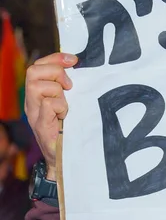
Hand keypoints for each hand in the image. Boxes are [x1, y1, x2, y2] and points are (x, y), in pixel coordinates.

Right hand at [24, 52, 76, 180]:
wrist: (65, 161)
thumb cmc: (71, 133)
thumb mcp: (71, 106)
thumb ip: (70, 90)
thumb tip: (81, 69)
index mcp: (38, 95)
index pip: (39, 66)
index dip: (55, 58)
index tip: (74, 59)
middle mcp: (32, 102)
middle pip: (33, 71)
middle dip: (56, 72)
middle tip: (69, 86)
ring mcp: (34, 114)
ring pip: (37, 85)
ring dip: (57, 91)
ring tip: (66, 105)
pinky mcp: (41, 126)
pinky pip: (48, 104)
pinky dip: (60, 107)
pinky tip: (65, 117)